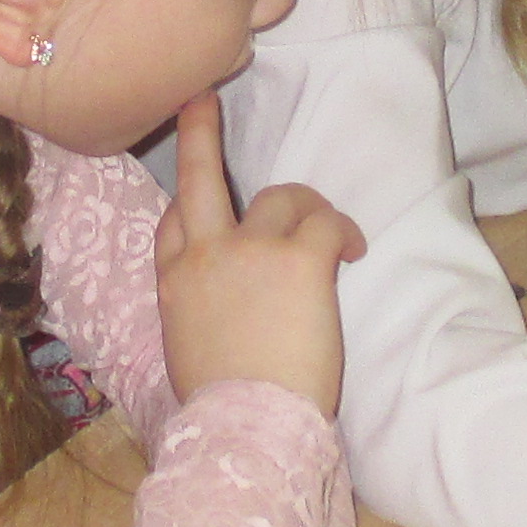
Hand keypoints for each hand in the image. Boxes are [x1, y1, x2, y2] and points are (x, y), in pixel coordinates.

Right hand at [152, 92, 366, 414]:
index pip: (175, 220)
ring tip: (332, 242)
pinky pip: (326, 223)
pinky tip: (352, 252)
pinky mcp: (299, 260)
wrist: (243, 426)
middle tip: (202, 100)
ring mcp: (250, 251)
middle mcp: (204, 254)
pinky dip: (343, 232)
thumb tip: (220, 311)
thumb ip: (196, 312)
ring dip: (311, 212)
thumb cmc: (220, 406)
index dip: (190, 201)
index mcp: (173, 282)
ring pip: (283, 198)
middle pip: (198, 177)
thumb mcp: (184, 350)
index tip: (198, 191)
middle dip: (198, 134)